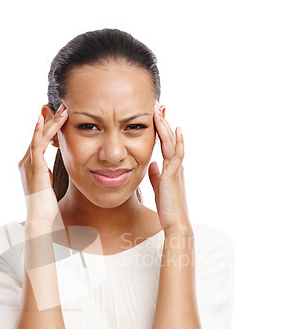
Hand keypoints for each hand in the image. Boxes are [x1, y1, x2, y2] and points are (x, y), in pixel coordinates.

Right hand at [18, 103, 68, 224]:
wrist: (40, 220)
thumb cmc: (45, 208)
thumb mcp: (47, 187)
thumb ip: (47, 177)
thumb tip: (51, 173)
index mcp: (30, 167)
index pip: (40, 142)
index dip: (49, 128)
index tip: (60, 117)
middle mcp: (26, 163)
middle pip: (39, 136)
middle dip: (51, 121)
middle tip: (62, 107)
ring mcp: (28, 164)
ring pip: (39, 137)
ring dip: (51, 122)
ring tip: (62, 110)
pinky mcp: (34, 168)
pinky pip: (36, 145)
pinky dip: (40, 131)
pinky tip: (44, 119)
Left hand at [148, 101, 191, 231]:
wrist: (175, 223)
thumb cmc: (168, 208)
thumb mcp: (158, 187)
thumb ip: (155, 175)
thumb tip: (151, 164)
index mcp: (170, 168)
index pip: (165, 144)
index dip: (160, 129)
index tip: (154, 116)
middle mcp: (175, 166)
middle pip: (169, 138)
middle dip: (163, 122)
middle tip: (157, 105)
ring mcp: (176, 169)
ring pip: (172, 142)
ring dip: (165, 126)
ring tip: (160, 110)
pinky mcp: (174, 175)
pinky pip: (177, 154)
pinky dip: (177, 141)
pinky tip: (176, 129)